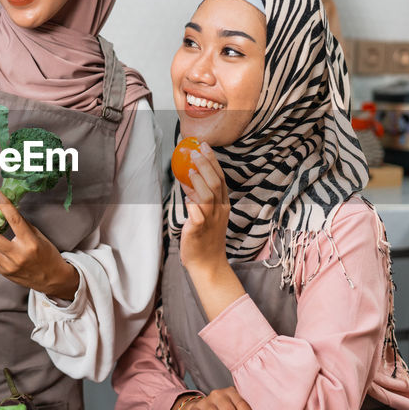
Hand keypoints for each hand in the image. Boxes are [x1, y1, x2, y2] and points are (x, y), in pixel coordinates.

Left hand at [0, 189, 79, 301]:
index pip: (14, 219)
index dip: (3, 204)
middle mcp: (17, 256)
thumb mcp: (39, 237)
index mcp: (30, 243)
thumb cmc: (48, 255)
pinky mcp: (3, 272)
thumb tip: (6, 211)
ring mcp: (8, 266)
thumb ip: (22, 226)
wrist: (53, 280)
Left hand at [178, 142, 229, 275]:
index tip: (205, 146)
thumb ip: (200, 198)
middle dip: (206, 164)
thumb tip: (188, 179)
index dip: (213, 161)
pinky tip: (185, 193)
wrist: (207, 263)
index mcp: (223, 205)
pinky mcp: (199, 229)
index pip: (220, 178)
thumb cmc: (205, 238)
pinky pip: (196, 212)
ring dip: (199, 179)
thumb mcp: (208, 215)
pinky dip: (191, 201)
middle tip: (195, 151)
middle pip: (216, 182)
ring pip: (208, 195)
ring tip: (190, 167)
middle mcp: (219, 210)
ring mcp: (211, 220)